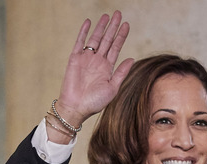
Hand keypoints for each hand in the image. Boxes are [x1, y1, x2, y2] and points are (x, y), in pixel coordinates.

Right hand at [55, 11, 133, 127]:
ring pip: (95, 38)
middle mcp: (98, 61)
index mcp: (108, 68)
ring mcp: (86, 58)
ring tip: (107, 16)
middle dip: (113, 27)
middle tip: (118, 13)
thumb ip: (121, 73)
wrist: (77, 107)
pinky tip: (89, 22)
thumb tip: (132, 59)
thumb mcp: (113, 88)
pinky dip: (84, 32)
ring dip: (101, 27)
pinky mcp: (75, 58)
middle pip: (107, 39)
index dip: (121, 36)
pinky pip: (80, 42)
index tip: (126, 24)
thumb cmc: (95, 102)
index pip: (116, 47)